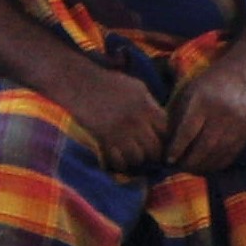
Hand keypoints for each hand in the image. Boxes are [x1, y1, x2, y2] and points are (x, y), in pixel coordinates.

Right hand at [54, 61, 170, 173]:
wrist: (80, 84)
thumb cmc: (108, 83)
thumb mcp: (136, 87)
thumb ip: (150, 104)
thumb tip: (161, 122)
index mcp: (145, 106)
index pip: (165, 129)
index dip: (162, 134)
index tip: (156, 135)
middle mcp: (135, 121)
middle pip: (154, 147)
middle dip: (152, 150)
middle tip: (146, 150)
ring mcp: (120, 133)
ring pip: (138, 157)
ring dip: (136, 157)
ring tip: (131, 154)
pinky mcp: (104, 141)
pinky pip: (119, 161)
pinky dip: (120, 162)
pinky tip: (118, 156)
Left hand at [164, 54, 245, 176]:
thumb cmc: (214, 80)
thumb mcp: (192, 90)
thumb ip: (180, 114)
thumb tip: (168, 141)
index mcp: (202, 101)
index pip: (186, 132)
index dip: (176, 150)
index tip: (168, 160)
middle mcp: (221, 113)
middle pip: (203, 147)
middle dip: (189, 163)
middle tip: (179, 168)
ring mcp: (237, 124)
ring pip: (217, 154)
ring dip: (203, 167)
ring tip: (192, 169)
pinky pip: (231, 154)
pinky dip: (218, 164)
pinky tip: (209, 166)